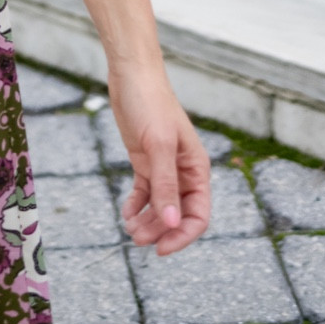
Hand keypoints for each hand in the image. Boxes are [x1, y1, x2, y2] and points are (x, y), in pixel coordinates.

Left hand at [110, 63, 210, 254]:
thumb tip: (173, 223)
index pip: (198, 215)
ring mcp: (163, 167)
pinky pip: (144, 193)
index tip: (162, 249)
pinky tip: (126, 212)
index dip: (183, 236)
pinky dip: (136, 206)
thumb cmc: (151, 103)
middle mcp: (183, 172)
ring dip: (147, 222)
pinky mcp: (145, 161)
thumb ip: (165, 185)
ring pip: (160, 207)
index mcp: (196, 169)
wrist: (131, 74)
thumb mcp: (158, 145)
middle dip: (160, 231)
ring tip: (129, 229)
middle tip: (136, 239)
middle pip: (178, 215)